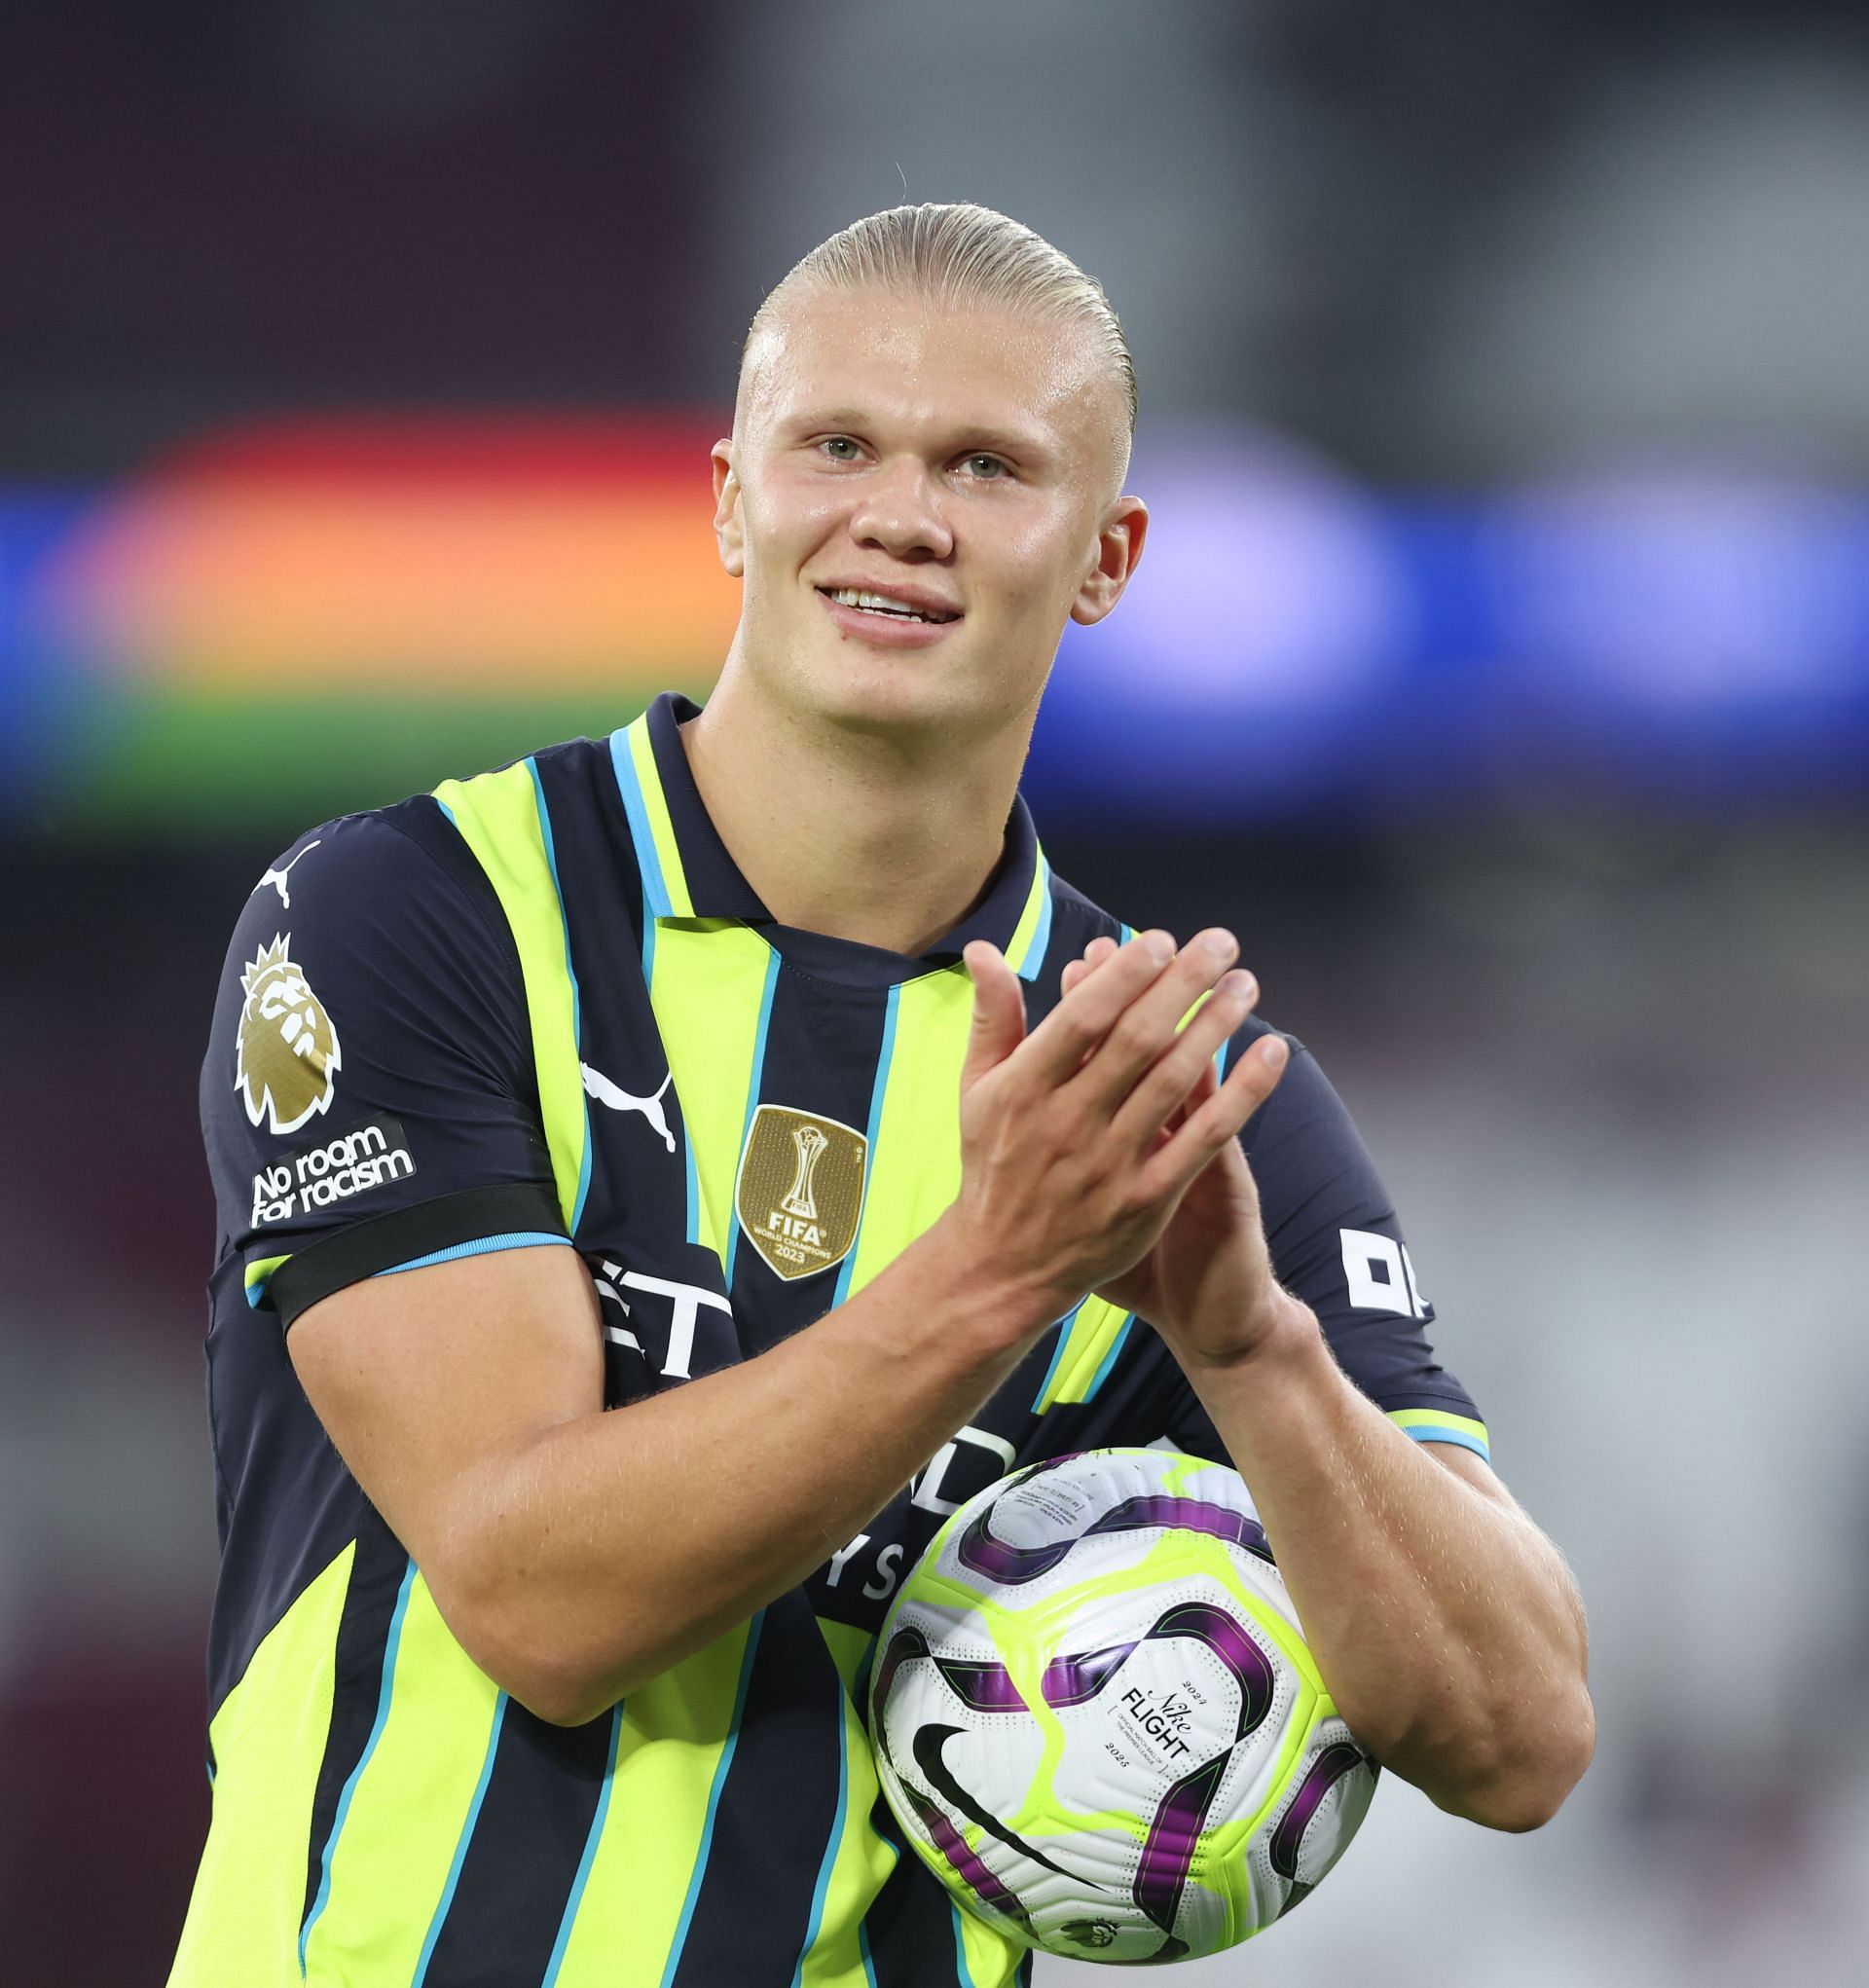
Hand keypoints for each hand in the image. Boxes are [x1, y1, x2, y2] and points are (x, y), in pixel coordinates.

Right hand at [945, 926, 1283, 1337]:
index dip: (1125, 975)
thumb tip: (986, 948)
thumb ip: (993, 1017)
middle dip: (1183, 985)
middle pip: (1135, 1040)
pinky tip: (1272, 1055)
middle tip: (1220, 942)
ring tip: (1245, 984)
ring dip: (1215, 1027)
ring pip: (1174, 1082)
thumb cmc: (993, 1163)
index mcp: (1024, 1088)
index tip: (1161, 940)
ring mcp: (1110, 1164)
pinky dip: (1242, 1095)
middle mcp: (1067, 1122)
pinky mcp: (1146, 1200)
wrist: (1003, 1265)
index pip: (1081, 1018)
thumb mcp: (978, 1089)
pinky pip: (1203, 1139)